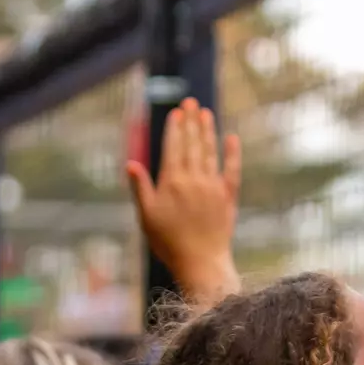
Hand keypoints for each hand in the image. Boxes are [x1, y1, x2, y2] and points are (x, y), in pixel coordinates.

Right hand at [127, 98, 241, 278]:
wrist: (201, 263)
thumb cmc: (168, 242)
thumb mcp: (147, 216)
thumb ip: (140, 188)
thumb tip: (130, 163)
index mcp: (172, 182)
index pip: (173, 147)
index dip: (175, 128)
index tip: (177, 112)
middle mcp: (193, 179)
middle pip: (192, 144)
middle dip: (191, 121)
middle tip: (191, 102)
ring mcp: (213, 186)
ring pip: (210, 152)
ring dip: (208, 131)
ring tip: (206, 113)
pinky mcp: (228, 197)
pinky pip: (232, 170)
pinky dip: (232, 153)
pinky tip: (232, 138)